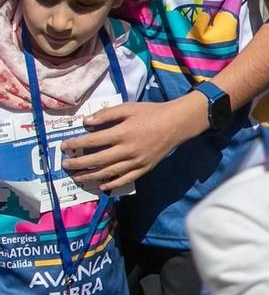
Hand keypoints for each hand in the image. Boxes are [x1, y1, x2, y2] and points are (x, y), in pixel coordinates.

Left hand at [61, 94, 206, 189]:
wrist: (177, 124)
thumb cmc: (152, 113)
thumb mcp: (129, 108)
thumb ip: (107, 114)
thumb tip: (86, 122)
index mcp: (123, 133)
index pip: (93, 141)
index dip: (76, 144)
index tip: (64, 146)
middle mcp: (128, 149)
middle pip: (98, 160)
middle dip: (78, 163)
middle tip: (65, 164)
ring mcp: (137, 161)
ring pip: (109, 172)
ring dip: (91, 176)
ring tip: (78, 177)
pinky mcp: (145, 168)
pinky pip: (127, 179)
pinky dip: (113, 184)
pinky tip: (102, 186)